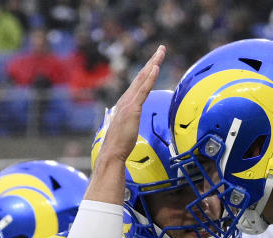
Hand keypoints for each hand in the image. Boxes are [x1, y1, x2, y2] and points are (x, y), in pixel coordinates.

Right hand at [86, 45, 164, 203]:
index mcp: (126, 103)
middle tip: (161, 48)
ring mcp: (129, 103)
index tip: (155, 61)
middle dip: (152, 61)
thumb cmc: (119, 144)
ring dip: (152, 64)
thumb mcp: (127, 128)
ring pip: (143, 79)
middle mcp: (126, 99)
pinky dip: (149, 78)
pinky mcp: (133, 108)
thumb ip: (129, 120)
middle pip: (141, 76)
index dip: (148, 71)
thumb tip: (131, 119)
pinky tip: (155, 68)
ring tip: (160, 52)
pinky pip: (143, 90)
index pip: (139, 83)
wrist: (112, 153)